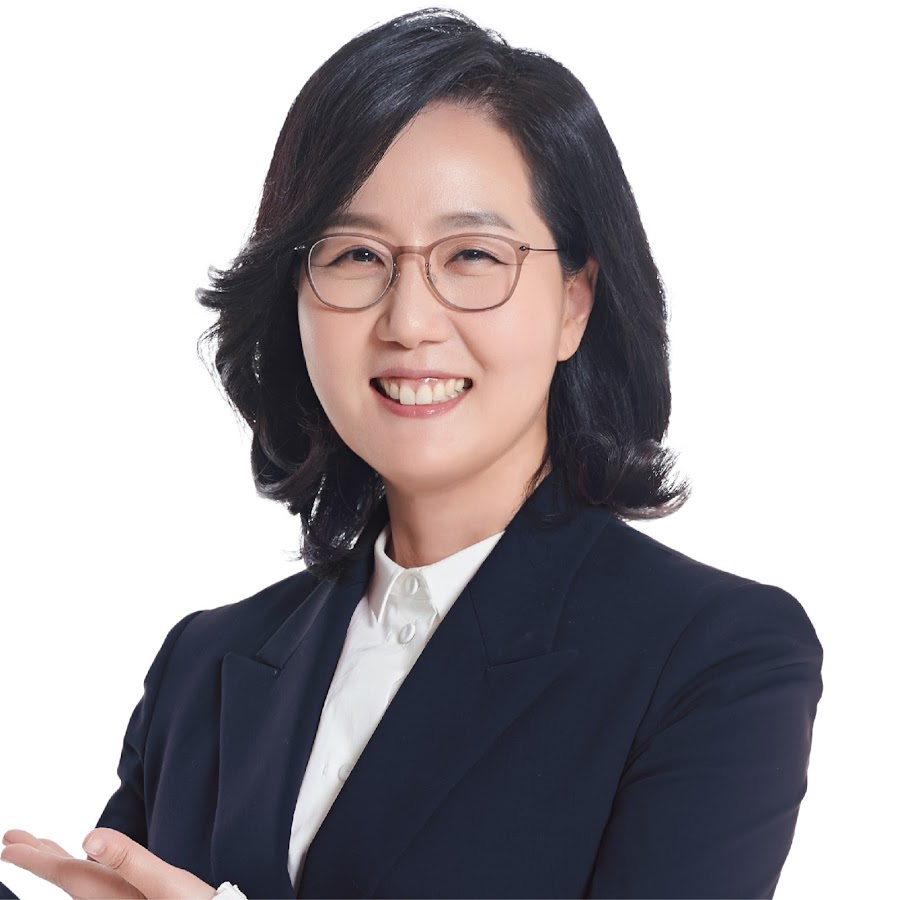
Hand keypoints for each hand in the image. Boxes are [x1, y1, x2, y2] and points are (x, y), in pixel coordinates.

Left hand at [1, 828, 216, 898]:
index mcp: (115, 896)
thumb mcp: (168, 884)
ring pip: (84, 884)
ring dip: (63, 864)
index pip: (68, 874)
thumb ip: (130, 861)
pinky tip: (91, 868)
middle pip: (70, 880)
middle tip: (13, 840)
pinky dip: (88, 874)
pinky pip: (101, 889)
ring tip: (45, 850)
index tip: (8, 846)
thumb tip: (89, 840)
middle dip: (43, 858)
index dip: (36, 859)